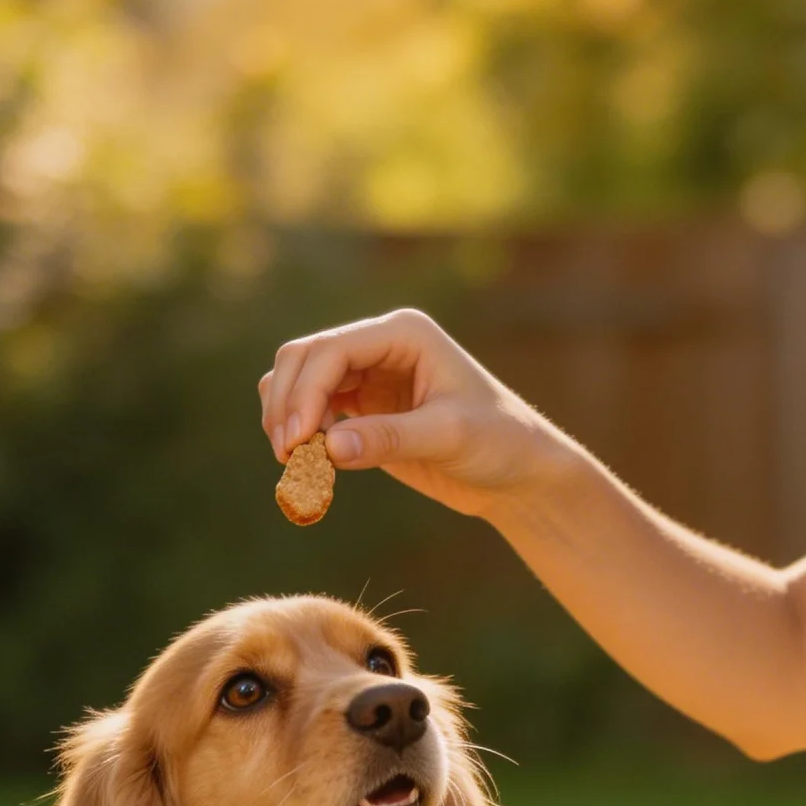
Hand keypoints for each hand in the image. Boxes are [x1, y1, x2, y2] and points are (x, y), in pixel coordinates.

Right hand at [258, 308, 559, 520]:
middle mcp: (379, 345)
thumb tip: (328, 448)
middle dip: (287, 404)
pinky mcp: (362, 409)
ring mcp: (367, 375)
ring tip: (299, 464)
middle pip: (301, 359)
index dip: (304, 392)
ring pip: (297, 383)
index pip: (332, 350)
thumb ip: (389, 439)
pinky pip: (311, 413)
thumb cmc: (498, 442)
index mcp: (403, 334)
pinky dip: (301, 436)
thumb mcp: (448, 437)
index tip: (298, 441)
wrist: (518, 472)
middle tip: (288, 456)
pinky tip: (313, 468)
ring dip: (286, 419)